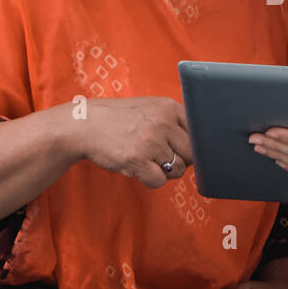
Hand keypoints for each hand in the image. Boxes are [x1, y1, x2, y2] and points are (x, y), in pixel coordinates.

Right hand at [69, 96, 191, 188]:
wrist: (85, 124)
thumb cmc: (120, 119)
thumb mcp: (150, 107)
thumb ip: (175, 121)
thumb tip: (202, 145)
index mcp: (169, 107)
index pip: (200, 132)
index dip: (193, 145)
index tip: (183, 149)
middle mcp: (163, 122)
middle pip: (192, 154)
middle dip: (180, 160)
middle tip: (161, 157)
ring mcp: (150, 141)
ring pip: (177, 170)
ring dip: (164, 171)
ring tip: (147, 160)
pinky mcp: (137, 160)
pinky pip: (159, 181)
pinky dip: (150, 180)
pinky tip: (138, 167)